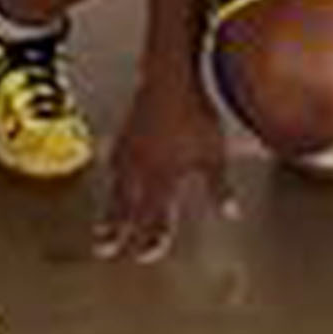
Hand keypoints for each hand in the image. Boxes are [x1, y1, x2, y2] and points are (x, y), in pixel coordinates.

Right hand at [100, 77, 232, 261]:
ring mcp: (130, 148)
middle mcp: (142, 166)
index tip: (144, 255)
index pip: (156, 215)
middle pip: (127, 204)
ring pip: (117, 184)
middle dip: (115, 228)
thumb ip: (218, 187)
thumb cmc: (195, 115)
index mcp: (164, 176)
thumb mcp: (213, 155)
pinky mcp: (126, 130)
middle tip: (104, 248)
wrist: (170, 78)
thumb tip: (231, 213)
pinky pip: (115, 158)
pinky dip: (112, 172)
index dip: (151, 236)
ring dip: (110, 205)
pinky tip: (112, 171)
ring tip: (102, 220)